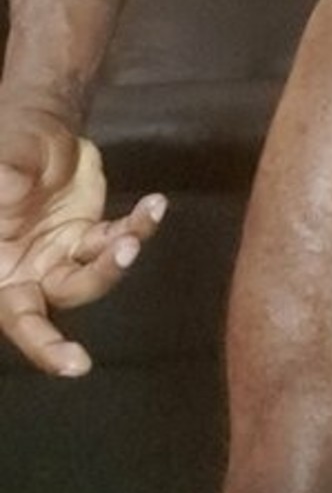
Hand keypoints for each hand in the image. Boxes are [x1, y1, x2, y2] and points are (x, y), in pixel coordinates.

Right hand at [0, 116, 166, 374]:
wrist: (38, 128)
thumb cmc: (9, 152)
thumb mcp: (4, 167)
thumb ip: (4, 187)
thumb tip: (6, 196)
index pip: (13, 314)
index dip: (38, 342)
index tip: (71, 364)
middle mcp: (26, 273)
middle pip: (46, 311)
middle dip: (70, 321)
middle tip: (93, 330)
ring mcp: (61, 257)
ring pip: (90, 276)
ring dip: (112, 262)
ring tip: (128, 239)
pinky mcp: (92, 236)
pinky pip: (119, 238)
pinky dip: (140, 225)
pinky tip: (154, 206)